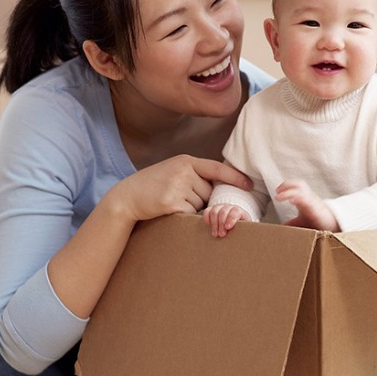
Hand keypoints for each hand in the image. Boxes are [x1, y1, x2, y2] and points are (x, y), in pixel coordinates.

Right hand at [101, 155, 251, 224]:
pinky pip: (190, 213)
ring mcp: (177, 186)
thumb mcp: (174, 171)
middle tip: (180, 196)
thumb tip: (220, 187)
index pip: (217, 168)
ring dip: (192, 207)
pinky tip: (169, 208)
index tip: (249, 185)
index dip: (235, 177)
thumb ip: (195, 175)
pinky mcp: (171, 203)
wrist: (127, 197)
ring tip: (172, 200)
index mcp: (186, 161)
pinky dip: (184, 215)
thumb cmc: (153, 185)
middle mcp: (183, 171)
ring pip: (201, 204)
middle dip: (201, 198)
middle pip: (209, 191)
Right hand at [203, 203, 249, 237]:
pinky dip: (206, 217)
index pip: (235, 212)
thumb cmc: (241, 230)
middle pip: (223, 212)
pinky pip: (207, 211)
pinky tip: (208, 225)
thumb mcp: (245, 230)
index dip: (231, 219)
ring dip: (214, 223)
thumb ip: (245, 233)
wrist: (236, 225)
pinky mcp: (212, 209)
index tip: (228, 228)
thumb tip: (247, 241)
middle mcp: (230, 207)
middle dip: (221, 224)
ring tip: (215, 234)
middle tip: (221, 235)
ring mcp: (220, 207)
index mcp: (239, 212)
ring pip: (215, 211)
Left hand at [276, 180, 337, 231]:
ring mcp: (312, 201)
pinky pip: (307, 199)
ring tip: (280, 196)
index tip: (277, 192)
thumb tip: (281, 227)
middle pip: (300, 183)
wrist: (333, 226)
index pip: (297, 185)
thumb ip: (292, 223)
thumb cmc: (318, 222)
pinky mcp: (315, 207)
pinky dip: (298, 197)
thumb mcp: (303, 221)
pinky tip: (292, 200)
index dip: (286, 185)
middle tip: (277, 192)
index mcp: (305, 198)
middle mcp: (309, 197)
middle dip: (287, 185)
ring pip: (302, 189)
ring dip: (289, 190)